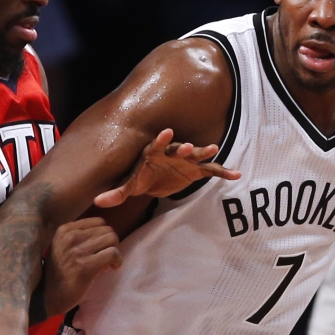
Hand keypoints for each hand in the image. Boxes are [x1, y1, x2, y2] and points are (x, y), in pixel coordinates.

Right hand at [43, 217, 121, 315]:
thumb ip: (79, 235)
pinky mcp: (86, 266)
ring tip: (105, 263)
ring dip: (114, 252)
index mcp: (65, 230)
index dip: (103, 235)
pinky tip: (112, 268)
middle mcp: (71, 237)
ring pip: (112, 239)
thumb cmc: (60, 271)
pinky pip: (114, 253)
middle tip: (103, 258)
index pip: (99, 221)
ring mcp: (78, 251)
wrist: (48, 295)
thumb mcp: (62, 246)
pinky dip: (117, 260)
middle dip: (110, 244)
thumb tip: (107, 232)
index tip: (98, 248)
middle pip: (108, 230)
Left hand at [94, 128, 240, 207]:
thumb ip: (116, 193)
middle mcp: (173, 152)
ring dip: (205, 152)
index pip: (158, 144)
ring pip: (198, 155)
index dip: (162, 139)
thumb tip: (98, 202)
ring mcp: (187, 160)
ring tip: (216, 149)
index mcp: (155, 153)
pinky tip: (236, 175)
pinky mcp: (197, 170)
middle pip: (180, 148)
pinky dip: (223, 173)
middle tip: (189, 146)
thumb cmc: (141, 178)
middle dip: (185, 148)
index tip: (167, 132)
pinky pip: (212, 171)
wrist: (155, 179)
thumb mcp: (129, 186)